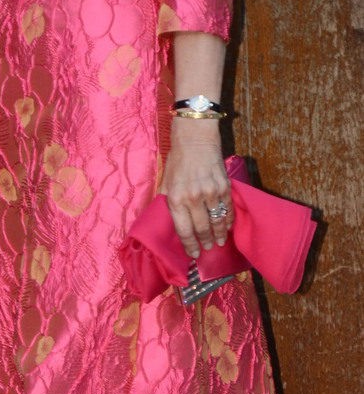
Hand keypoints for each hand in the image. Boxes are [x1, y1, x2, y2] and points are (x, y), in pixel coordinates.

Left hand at [160, 119, 232, 259]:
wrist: (196, 139)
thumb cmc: (177, 161)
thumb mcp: (166, 181)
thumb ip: (168, 201)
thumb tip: (169, 221)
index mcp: (176, 198)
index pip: (184, 230)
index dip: (189, 245)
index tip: (193, 253)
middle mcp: (194, 198)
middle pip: (202, 229)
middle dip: (205, 242)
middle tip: (208, 249)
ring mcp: (211, 193)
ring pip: (217, 221)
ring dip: (219, 235)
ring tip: (219, 243)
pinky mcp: (224, 187)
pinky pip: (228, 209)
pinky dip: (228, 221)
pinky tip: (227, 228)